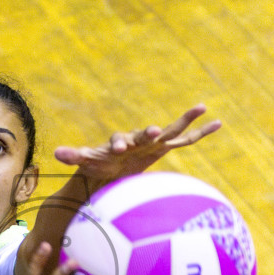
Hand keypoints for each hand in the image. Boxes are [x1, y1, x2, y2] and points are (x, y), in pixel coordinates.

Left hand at [53, 105, 221, 190]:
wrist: (112, 167)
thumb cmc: (99, 164)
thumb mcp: (86, 161)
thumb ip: (74, 155)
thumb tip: (56, 153)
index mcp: (118, 142)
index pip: (118, 141)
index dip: (118, 143)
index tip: (118, 149)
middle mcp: (137, 138)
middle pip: (145, 133)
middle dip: (149, 132)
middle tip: (154, 131)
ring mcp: (153, 142)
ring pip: (171, 130)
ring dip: (185, 119)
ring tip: (201, 107)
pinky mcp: (165, 148)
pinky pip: (186, 140)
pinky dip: (200, 132)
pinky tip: (218, 123)